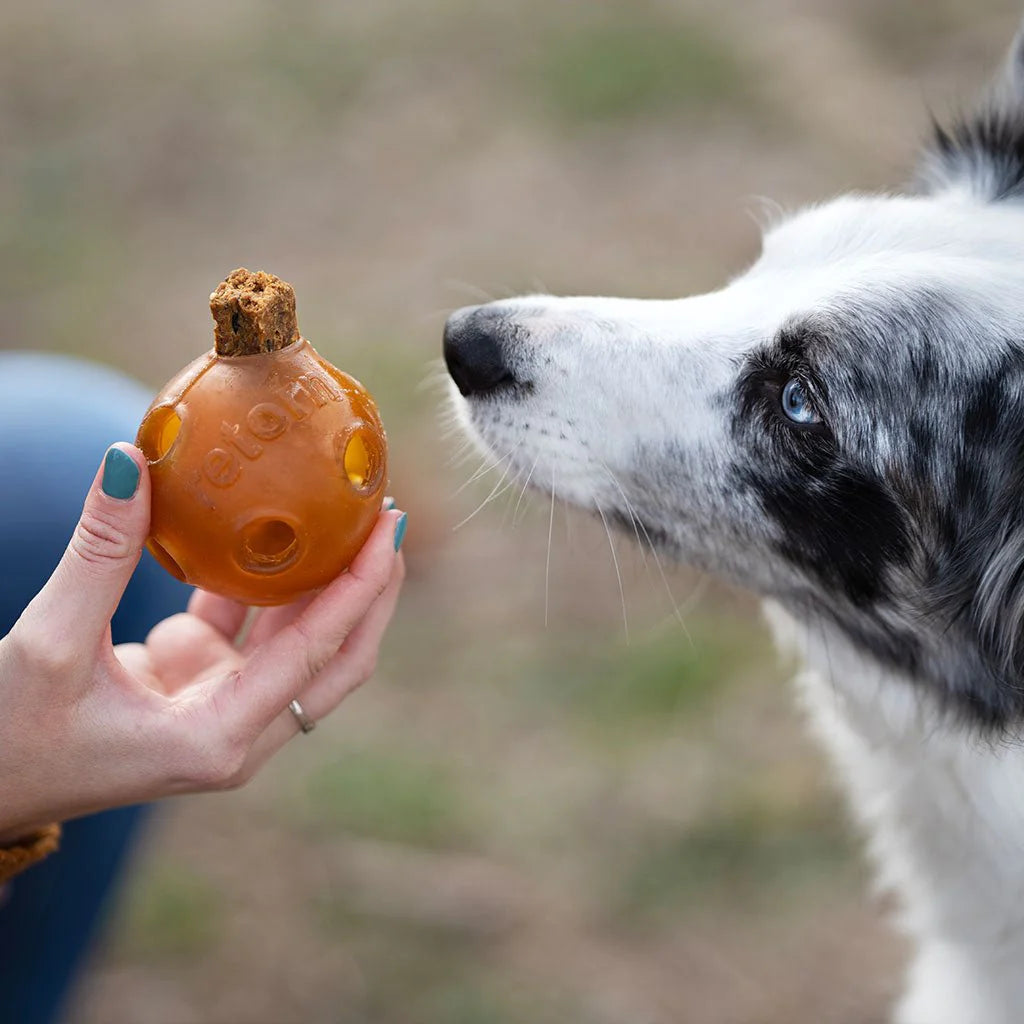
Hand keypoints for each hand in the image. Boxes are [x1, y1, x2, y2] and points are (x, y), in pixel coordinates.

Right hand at [0, 444, 404, 843]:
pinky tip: (275, 533)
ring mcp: (221, 709)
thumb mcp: (51, 643)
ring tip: (350, 518)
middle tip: (387, 518)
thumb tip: (130, 459)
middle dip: (369, 591)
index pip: (315, 654)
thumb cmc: (8, 737)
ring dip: (326, 586)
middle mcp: (235, 731)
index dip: (360, 590)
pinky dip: (266, 587)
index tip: (389, 530)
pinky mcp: (198, 687)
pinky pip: (250, 631)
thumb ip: (99, 553)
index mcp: (216, 740)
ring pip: (299, 645)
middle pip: (334, 658)